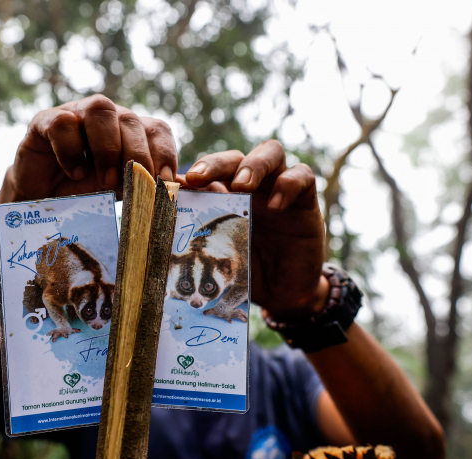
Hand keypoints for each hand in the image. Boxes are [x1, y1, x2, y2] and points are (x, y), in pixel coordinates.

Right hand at [1, 95, 177, 202]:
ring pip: (100, 108)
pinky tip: (75, 173)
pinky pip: (62, 122)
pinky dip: (71, 149)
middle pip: (130, 119)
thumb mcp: (121, 192)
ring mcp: (75, 114)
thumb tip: (186, 187)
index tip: (166, 181)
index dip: (165, 153)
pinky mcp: (44, 122)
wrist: (40, 201)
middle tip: (132, 184)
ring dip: (107, 147)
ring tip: (105, 181)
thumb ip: (149, 186)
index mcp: (130, 132)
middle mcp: (107, 117)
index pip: (157, 129)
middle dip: (137, 154)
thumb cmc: (85, 194)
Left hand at [180, 140, 327, 318]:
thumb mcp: (219, 256)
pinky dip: (289, 184)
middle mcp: (251, 187)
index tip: (173, 184)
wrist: (282, 293)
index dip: (190, 173)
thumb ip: (200, 237)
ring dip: (254, 164)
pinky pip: (303, 176)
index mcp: (225, 196)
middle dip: (214, 163)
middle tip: (199, 178)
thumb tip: (166, 220)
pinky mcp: (305, 200)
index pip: (207, 171)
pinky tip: (275, 206)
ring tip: (243, 185)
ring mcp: (278, 189)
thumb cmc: (247, 272)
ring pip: (271, 152)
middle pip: (234, 157)